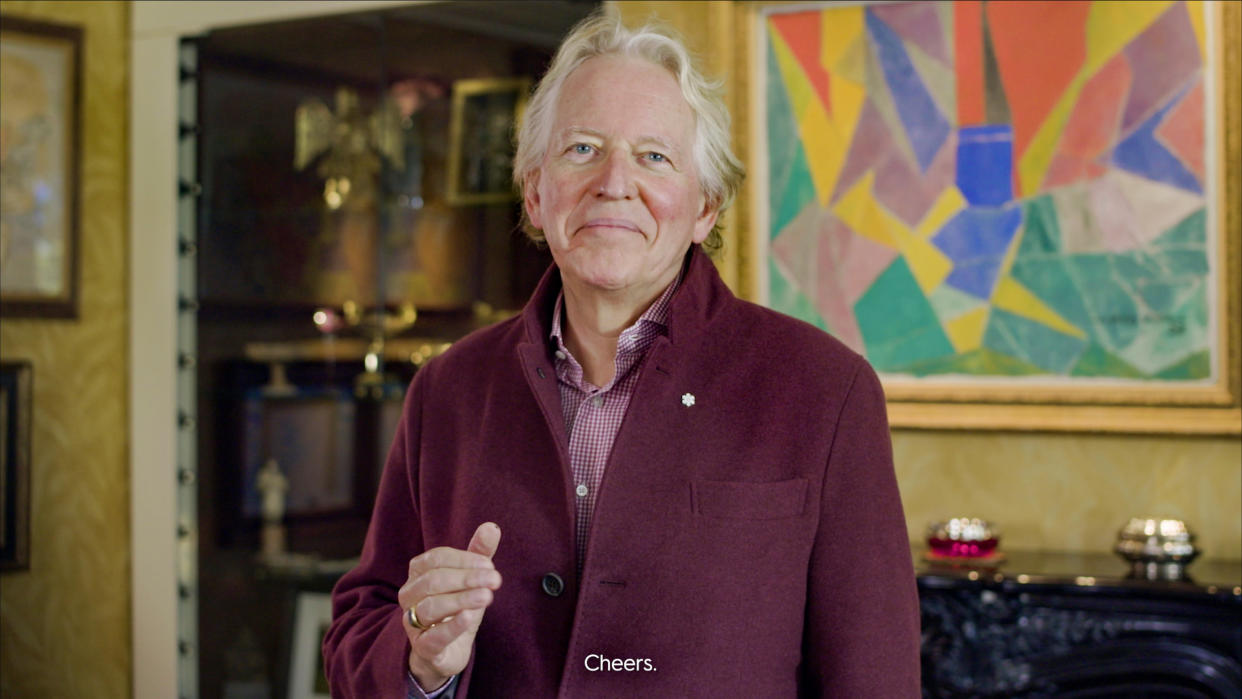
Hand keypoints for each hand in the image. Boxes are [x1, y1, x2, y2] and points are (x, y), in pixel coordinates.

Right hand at [399, 522, 501, 690]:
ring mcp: (412, 622)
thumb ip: (479, 554)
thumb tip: (492, 527)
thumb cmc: (455, 608)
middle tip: (495, 580)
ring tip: (487, 597)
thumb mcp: (469, 580)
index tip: (489, 565)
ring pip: (431, 606)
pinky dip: (452, 626)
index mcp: (418, 573)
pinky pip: (433, 636)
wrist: (446, 650)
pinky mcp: (422, 647)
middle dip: (467, 578)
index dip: (464, 560)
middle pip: (434, 580)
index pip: (437, 559)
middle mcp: (409, 595)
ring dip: (461, 599)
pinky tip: (469, 617)